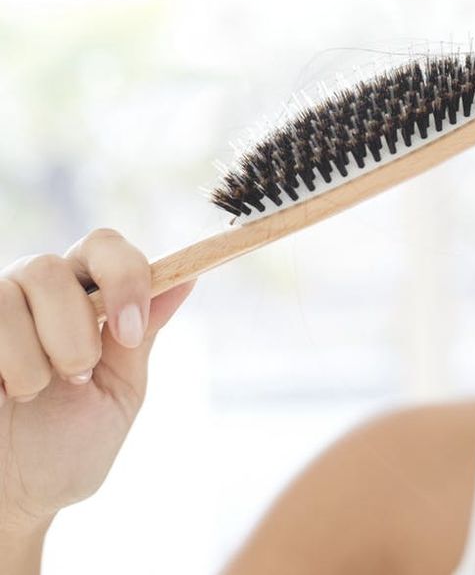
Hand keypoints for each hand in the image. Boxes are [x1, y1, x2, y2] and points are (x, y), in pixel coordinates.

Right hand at [0, 228, 195, 529]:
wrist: (13, 497)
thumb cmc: (67, 447)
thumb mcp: (119, 392)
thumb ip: (143, 335)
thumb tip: (187, 277)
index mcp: (86, 299)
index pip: (106, 247)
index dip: (124, 279)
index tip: (130, 333)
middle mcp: (35, 292)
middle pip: (52, 267)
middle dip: (73, 332)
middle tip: (76, 378)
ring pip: (10, 293)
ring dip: (31, 360)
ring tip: (30, 395)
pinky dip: (0, 368)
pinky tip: (0, 393)